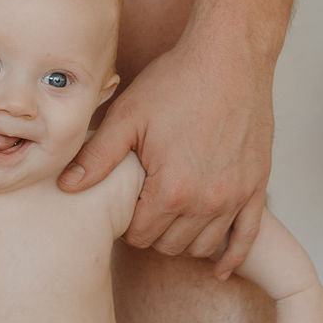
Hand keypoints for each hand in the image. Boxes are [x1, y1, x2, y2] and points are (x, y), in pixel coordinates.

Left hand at [58, 33, 274, 276]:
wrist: (231, 55)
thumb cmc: (177, 80)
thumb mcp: (128, 116)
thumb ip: (97, 157)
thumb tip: (65, 187)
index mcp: (171, 189)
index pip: (141, 236)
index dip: (129, 223)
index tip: (126, 205)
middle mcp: (206, 201)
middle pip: (169, 245)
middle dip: (154, 232)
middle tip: (145, 208)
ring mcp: (235, 197)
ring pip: (201, 245)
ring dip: (183, 239)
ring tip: (171, 217)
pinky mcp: (256, 187)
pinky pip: (246, 238)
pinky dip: (230, 255)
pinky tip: (219, 267)